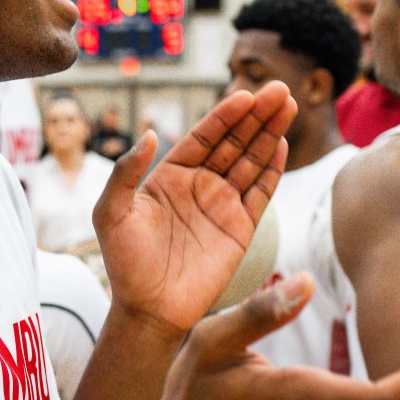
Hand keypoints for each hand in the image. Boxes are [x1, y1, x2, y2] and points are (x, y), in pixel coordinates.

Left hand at [94, 82, 295, 331]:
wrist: (148, 309)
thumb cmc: (124, 262)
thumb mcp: (111, 213)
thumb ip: (124, 172)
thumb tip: (148, 134)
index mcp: (170, 174)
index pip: (204, 136)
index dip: (225, 115)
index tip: (245, 95)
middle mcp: (200, 184)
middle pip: (235, 141)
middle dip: (257, 115)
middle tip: (279, 90)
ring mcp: (222, 204)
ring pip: (252, 160)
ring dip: (271, 133)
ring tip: (288, 105)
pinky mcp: (241, 228)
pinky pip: (261, 192)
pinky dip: (273, 168)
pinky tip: (283, 143)